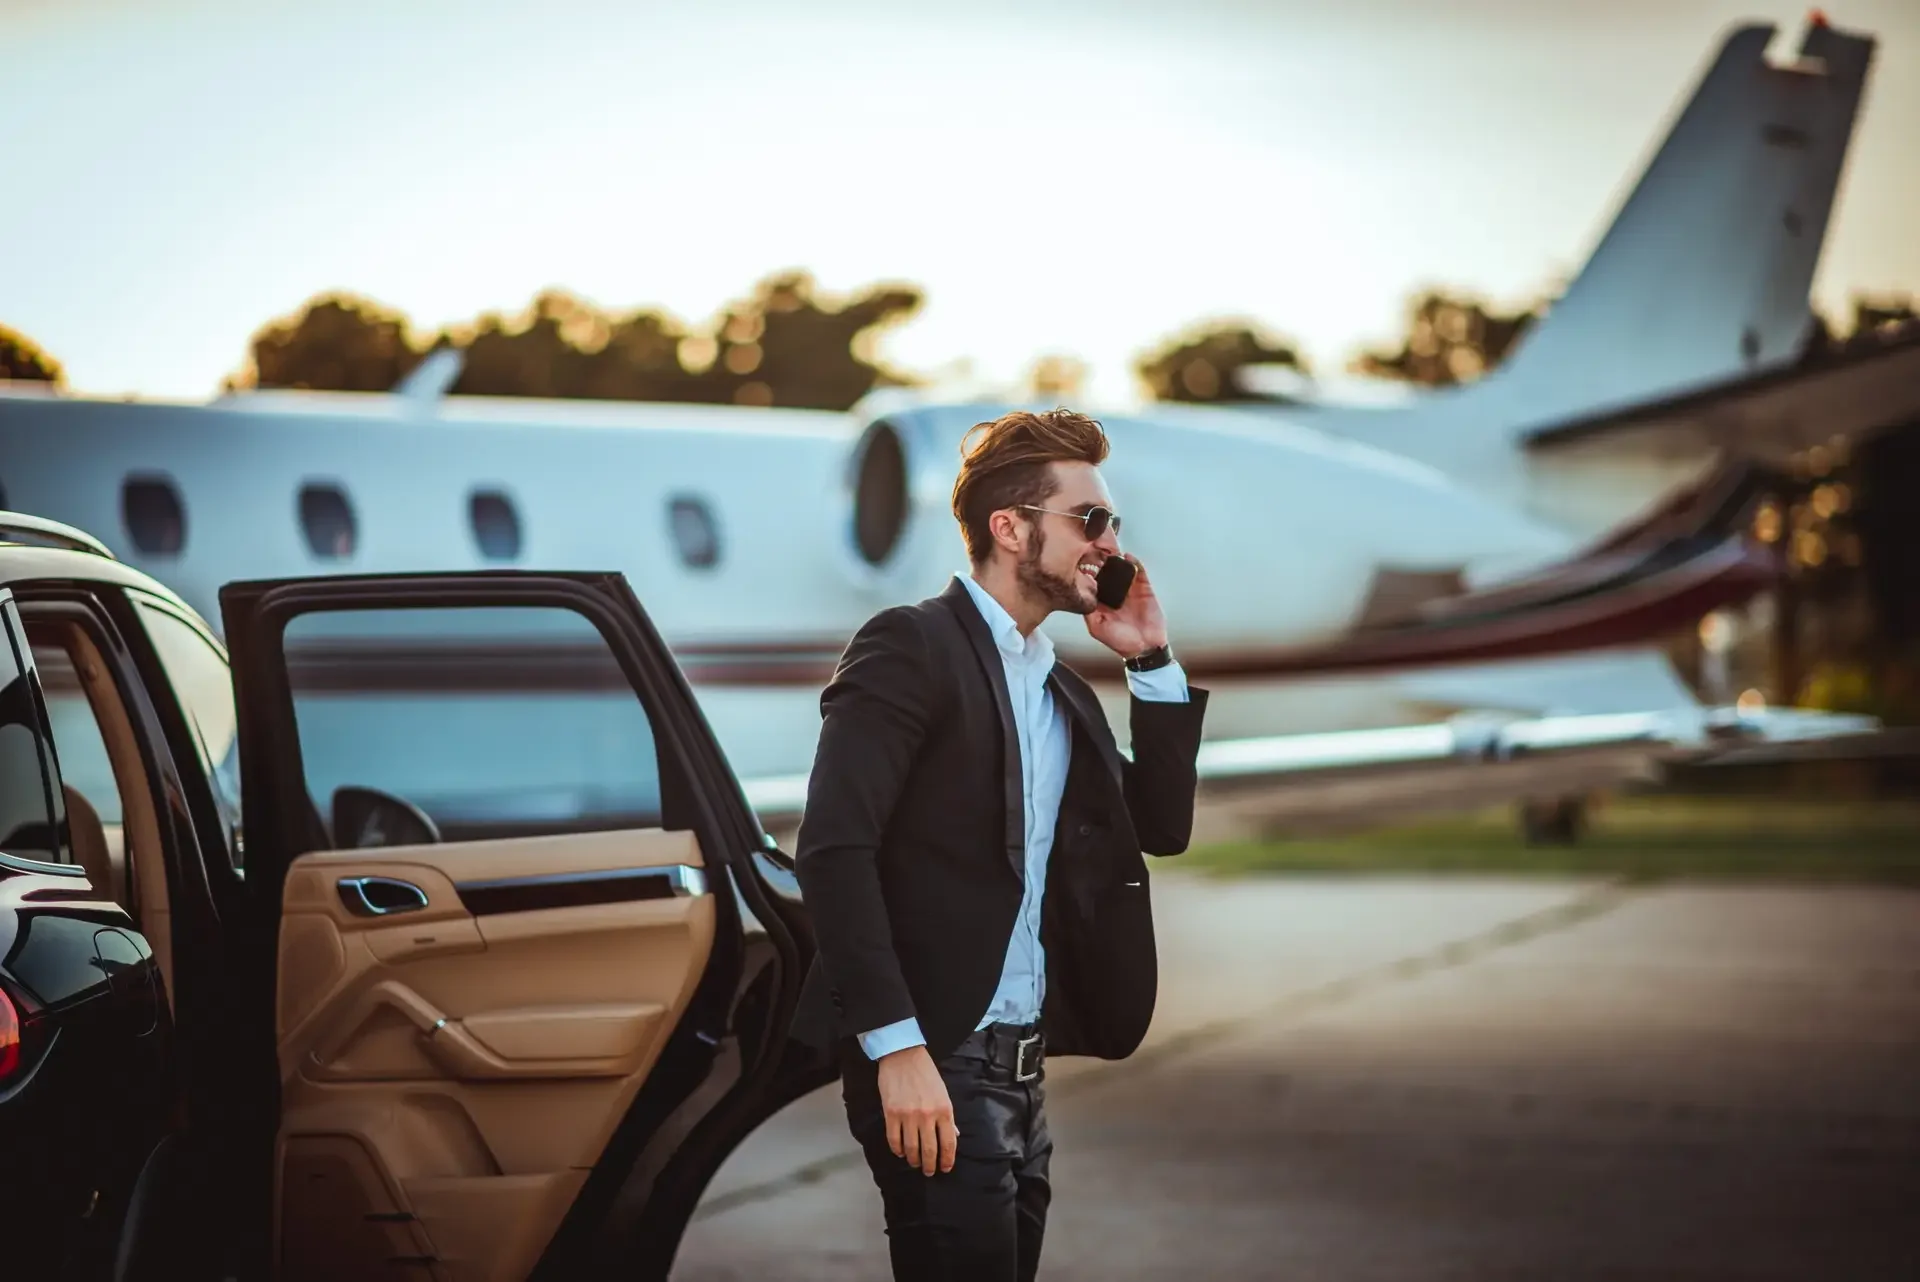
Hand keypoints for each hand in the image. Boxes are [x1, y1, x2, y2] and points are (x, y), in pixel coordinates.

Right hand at [876, 1045, 958, 1175]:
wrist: (903, 1056)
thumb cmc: (926, 1073)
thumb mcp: (943, 1093)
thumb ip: (948, 1117)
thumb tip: (953, 1136)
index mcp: (944, 1110)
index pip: (949, 1143)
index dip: (947, 1160)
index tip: (945, 1168)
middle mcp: (927, 1115)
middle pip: (930, 1150)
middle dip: (930, 1166)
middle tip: (929, 1172)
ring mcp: (908, 1116)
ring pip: (911, 1148)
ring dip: (914, 1160)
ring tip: (915, 1163)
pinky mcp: (891, 1113)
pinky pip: (894, 1140)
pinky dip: (898, 1150)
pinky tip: (901, 1152)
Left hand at [1086, 554, 1168, 659]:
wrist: (1146, 647)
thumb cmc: (1121, 641)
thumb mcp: (1097, 628)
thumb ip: (1088, 611)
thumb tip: (1078, 594)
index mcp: (1100, 600)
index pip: (1091, 580)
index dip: (1086, 570)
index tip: (1081, 558)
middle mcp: (1114, 592)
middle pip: (1106, 570)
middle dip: (1101, 559)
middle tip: (1096, 548)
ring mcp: (1129, 588)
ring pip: (1121, 567)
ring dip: (1117, 558)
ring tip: (1111, 550)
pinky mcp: (1144, 587)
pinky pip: (1139, 571)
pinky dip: (1134, 562)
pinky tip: (1128, 557)